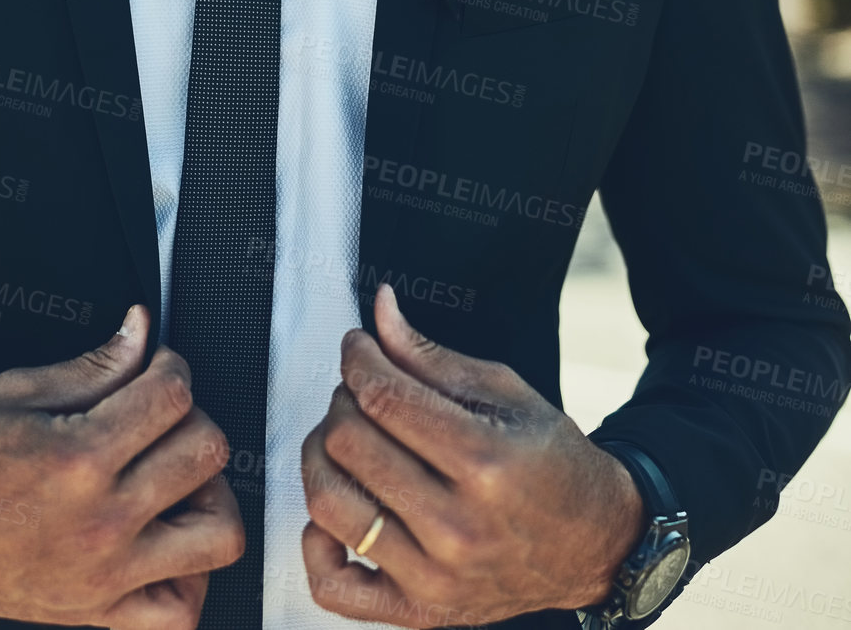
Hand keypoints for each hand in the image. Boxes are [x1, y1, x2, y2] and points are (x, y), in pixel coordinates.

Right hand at [0, 305, 243, 625]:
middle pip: (206, 452)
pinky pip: (182, 612)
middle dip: (190, 418)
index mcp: (78, 457)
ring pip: (219, 534)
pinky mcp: (100, 615)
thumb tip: (142, 329)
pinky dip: (191, 576)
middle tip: (160, 416)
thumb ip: (95, 365)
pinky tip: (166, 539)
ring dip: (209, 496)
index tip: (157, 367)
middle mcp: (101, 522)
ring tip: (174, 478)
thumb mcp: (18, 391)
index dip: (172, 365)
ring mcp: (107, 576)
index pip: (174, 395)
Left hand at [300, 284, 644, 623]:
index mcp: (485, 461)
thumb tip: (380, 311)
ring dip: (322, 456)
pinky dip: (315, 544)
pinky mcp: (420, 611)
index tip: (358, 346)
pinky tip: (342, 509)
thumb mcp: (505, 393)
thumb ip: (430, 355)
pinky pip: (333, 586)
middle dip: (344, 398)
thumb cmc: (551, 463)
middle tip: (363, 389)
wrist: (595, 544)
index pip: (383, 397)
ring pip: (329, 505)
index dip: (357, 358)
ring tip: (346, 438)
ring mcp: (435, 577)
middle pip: (349, 443)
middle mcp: (457, 526)